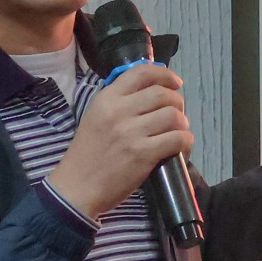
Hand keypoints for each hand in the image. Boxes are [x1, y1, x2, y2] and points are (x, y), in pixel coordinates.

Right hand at [49, 65, 192, 220]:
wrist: (76, 188)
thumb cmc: (88, 154)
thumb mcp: (96, 117)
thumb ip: (120, 102)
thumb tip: (153, 89)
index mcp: (106, 99)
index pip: (141, 72)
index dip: (165, 75)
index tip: (175, 83)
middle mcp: (119, 111)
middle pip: (163, 94)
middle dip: (177, 102)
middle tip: (176, 115)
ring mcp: (131, 132)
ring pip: (173, 115)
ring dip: (182, 124)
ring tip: (177, 132)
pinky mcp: (143, 154)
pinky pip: (177, 139)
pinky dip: (185, 142)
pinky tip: (180, 147)